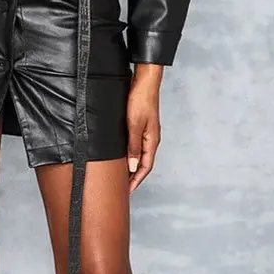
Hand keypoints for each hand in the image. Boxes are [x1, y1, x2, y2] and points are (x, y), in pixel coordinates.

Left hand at [125, 73, 160, 193]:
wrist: (145, 82)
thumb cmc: (141, 100)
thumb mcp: (134, 125)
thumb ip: (134, 146)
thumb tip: (133, 166)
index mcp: (152, 141)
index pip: (145, 167)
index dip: (137, 180)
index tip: (128, 191)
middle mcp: (151, 138)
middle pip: (143, 163)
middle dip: (134, 176)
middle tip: (123, 187)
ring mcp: (147, 132)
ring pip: (140, 154)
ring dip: (132, 165)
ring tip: (122, 174)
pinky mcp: (141, 125)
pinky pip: (137, 144)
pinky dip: (131, 153)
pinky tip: (123, 154)